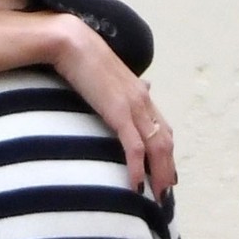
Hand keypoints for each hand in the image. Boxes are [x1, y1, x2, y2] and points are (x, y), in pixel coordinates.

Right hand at [47, 14, 177, 195]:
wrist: (71, 41)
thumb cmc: (82, 57)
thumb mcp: (108, 74)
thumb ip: (125, 87)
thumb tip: (145, 86)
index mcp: (140, 93)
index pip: (162, 128)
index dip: (167, 153)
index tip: (166, 173)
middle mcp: (143, 100)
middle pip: (165, 141)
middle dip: (167, 170)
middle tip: (165, 194)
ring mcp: (133, 106)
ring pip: (156, 147)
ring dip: (158, 175)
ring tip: (157, 197)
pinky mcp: (119, 112)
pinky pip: (134, 146)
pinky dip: (138, 167)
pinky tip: (136, 185)